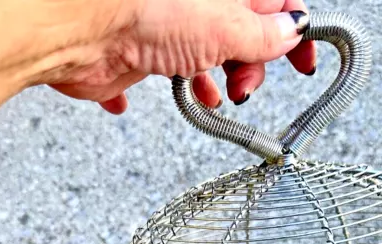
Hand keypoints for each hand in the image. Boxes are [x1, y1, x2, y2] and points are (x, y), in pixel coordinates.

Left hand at [44, 0, 315, 114]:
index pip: (276, 3)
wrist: (77, 26)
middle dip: (252, 65)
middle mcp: (200, 1)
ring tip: (214, 96)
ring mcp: (171, 24)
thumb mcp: (227, 25)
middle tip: (243, 86)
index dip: (296, 33)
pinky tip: (177, 95)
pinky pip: (168, 68)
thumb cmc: (146, 10)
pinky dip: (177, 86)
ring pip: (208, 54)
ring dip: (218, 79)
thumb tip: (293, 32)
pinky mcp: (143, 50)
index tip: (304, 64)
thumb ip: (264, 33)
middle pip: (243, 32)